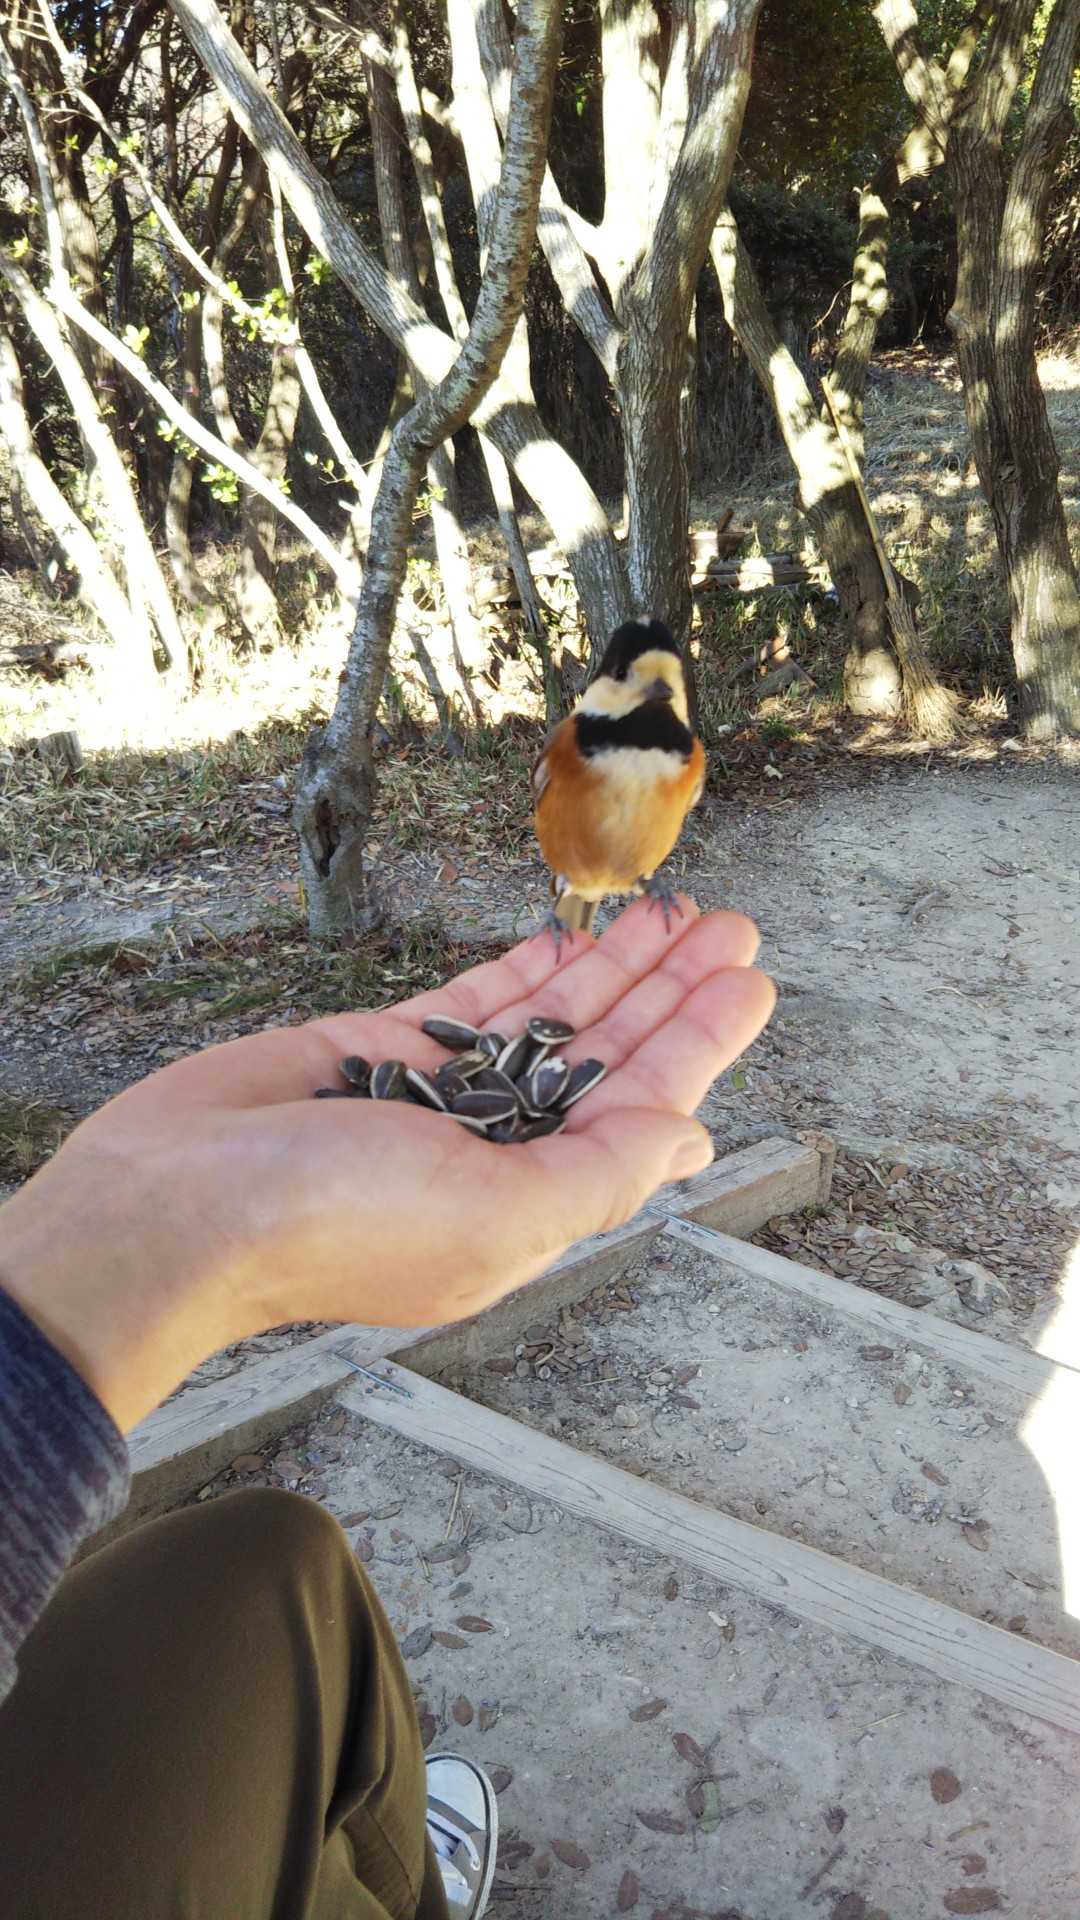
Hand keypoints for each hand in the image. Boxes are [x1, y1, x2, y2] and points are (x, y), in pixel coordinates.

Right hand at [0, 898, 773, 1430]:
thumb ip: (601, 1172)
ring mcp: (437, 1095)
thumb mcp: (495, 1213)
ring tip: (667, 911)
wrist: (172, 1204)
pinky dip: (523, 970)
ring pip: (546, 1020)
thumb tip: (692, 1137)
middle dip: (670, 990)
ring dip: (610, 967)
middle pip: (606, 1054)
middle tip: (729, 926)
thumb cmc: (326, 1228)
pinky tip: (568, 939)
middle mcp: (493, 1149)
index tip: (749, 981)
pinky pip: (471, 1002)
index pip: (639, 1108)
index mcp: (530, 1200)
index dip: (699, 1042)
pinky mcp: (380, 1050)